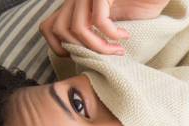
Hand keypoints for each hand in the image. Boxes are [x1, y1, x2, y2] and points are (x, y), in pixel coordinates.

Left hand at [40, 0, 170, 56]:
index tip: (81, 57)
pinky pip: (99, 20)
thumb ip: (93, 33)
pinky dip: (112, 34)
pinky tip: (125, 35)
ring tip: (117, 50)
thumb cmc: (140, 6)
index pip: (48, 27)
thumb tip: (82, 58)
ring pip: (77, 28)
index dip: (58, 47)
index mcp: (75, 5)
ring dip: (99, 47)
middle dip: (81, 50)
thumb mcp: (112, 23)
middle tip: (103, 57)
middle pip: (59, 29)